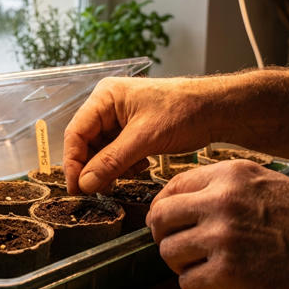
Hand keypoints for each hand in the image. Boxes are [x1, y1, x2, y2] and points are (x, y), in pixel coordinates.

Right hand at [63, 76, 218, 193]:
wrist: (215, 109)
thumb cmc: (183, 111)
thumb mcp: (144, 139)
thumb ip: (112, 162)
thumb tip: (85, 183)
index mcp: (104, 97)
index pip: (76, 133)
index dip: (73, 162)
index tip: (76, 188)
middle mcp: (107, 105)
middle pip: (86, 143)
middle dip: (93, 168)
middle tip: (98, 191)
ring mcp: (119, 118)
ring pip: (101, 151)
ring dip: (110, 168)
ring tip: (125, 176)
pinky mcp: (132, 130)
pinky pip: (116, 152)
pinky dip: (123, 165)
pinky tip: (139, 167)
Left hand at [148, 160, 288, 288]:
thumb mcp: (261, 182)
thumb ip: (220, 186)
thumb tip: (179, 200)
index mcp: (228, 176)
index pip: (172, 187)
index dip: (164, 207)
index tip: (167, 221)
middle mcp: (220, 202)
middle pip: (160, 218)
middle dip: (163, 234)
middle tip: (177, 245)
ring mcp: (222, 237)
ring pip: (168, 252)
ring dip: (180, 263)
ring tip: (200, 265)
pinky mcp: (228, 273)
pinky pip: (187, 282)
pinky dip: (196, 286)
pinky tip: (214, 282)